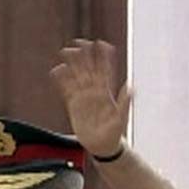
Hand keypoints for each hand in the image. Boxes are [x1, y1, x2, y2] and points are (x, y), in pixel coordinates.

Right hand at [50, 39, 129, 157]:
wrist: (102, 147)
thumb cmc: (114, 134)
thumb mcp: (121, 118)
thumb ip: (124, 102)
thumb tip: (131, 87)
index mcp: (107, 93)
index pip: (105, 71)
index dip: (104, 57)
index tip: (101, 43)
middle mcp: (95, 92)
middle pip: (89, 69)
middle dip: (85, 55)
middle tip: (79, 41)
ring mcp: (84, 97)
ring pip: (77, 75)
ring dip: (72, 63)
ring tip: (66, 51)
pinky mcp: (74, 105)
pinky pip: (66, 89)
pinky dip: (62, 79)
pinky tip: (57, 70)